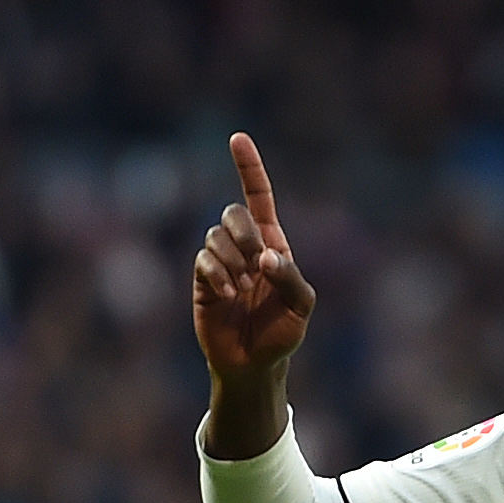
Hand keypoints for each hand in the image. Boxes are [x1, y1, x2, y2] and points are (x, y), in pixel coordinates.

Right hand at [189, 133, 315, 378]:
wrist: (254, 364)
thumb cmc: (282, 333)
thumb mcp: (301, 307)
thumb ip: (291, 277)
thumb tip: (266, 256)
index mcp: (273, 245)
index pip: (259, 197)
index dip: (249, 168)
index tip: (237, 138)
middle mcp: (244, 248)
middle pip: (233, 212)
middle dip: (244, 233)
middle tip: (258, 264)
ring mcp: (221, 262)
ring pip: (215, 235)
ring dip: (233, 260)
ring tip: (243, 289)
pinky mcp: (202, 279)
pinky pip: (203, 259)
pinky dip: (217, 274)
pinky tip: (227, 295)